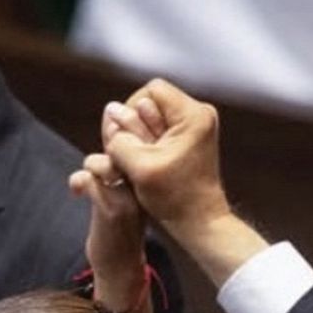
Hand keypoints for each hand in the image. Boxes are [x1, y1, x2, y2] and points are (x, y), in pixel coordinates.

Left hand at [69, 146, 147, 301]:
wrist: (122, 269)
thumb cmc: (121, 231)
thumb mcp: (127, 196)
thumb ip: (120, 170)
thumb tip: (105, 141)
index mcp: (151, 183)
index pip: (139, 145)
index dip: (119, 137)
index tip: (104, 146)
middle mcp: (145, 189)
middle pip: (124, 150)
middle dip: (104, 150)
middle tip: (92, 167)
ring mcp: (129, 199)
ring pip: (106, 163)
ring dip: (90, 166)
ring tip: (83, 181)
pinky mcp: (111, 211)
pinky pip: (91, 180)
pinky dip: (79, 181)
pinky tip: (76, 192)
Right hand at [101, 80, 236, 237]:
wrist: (200, 222)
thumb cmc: (174, 199)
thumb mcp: (139, 167)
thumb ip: (120, 137)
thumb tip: (111, 109)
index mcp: (193, 115)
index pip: (151, 90)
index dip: (130, 109)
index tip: (125, 138)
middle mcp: (200, 114)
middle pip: (153, 103)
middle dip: (135, 126)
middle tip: (131, 155)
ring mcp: (197, 127)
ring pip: (154, 118)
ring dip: (140, 137)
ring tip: (138, 162)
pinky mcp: (192, 140)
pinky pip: (161, 131)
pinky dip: (149, 145)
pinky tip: (146, 165)